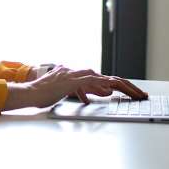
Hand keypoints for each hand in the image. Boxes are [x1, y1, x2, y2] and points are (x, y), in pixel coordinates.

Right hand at [3, 65, 146, 109]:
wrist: (29, 94)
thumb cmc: (43, 96)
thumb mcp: (65, 94)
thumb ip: (81, 91)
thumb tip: (94, 94)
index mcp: (77, 74)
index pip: (102, 79)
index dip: (118, 85)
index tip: (130, 93)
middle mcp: (79, 72)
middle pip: (109, 78)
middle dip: (127, 86)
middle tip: (140, 94)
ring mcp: (77, 75)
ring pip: (107, 79)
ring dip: (125, 87)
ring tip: (137, 94)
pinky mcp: (74, 80)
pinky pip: (96, 82)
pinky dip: (110, 86)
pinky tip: (120, 90)